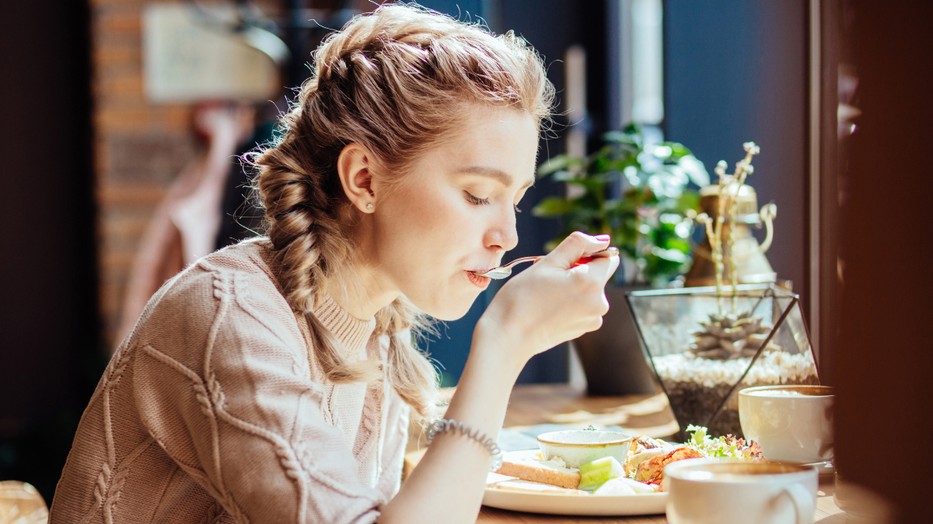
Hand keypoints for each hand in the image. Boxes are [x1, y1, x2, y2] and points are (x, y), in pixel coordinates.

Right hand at [477, 231, 619, 369]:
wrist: (508, 336)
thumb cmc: (522, 298)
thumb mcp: (548, 263)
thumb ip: (578, 245)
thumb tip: (602, 240)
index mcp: (592, 283)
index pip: (608, 257)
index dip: (588, 253)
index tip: (565, 260)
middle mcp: (599, 303)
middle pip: (598, 274)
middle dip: (578, 269)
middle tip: (549, 276)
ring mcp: (592, 319)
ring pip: (589, 289)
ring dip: (573, 285)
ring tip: (546, 292)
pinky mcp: (583, 329)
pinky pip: (583, 305)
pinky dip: (570, 301)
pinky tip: (548, 305)